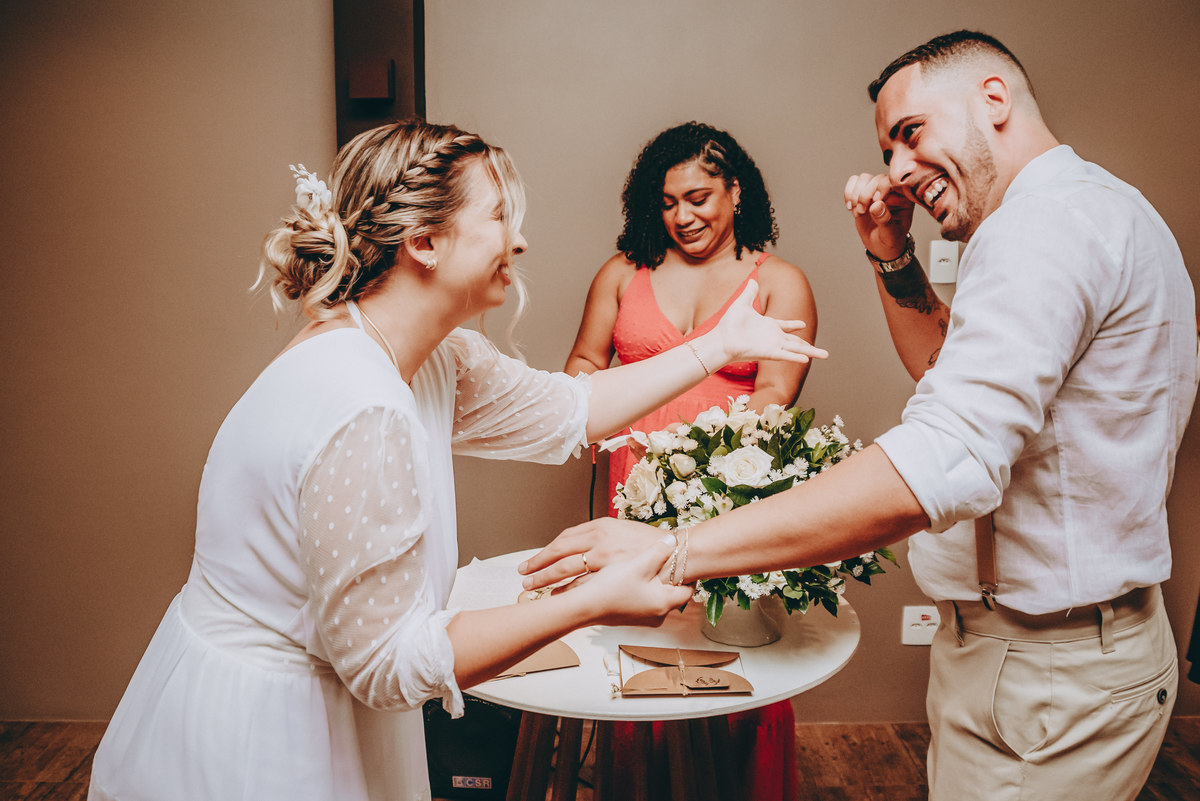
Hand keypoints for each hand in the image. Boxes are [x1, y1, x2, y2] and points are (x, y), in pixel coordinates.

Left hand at [520, 517, 665, 590]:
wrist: (677, 554)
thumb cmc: (650, 541)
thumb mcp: (621, 528)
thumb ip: (599, 534)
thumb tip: (578, 543)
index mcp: (601, 528)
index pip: (565, 540)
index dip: (546, 552)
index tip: (532, 561)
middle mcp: (600, 544)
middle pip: (561, 556)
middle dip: (539, 567)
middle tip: (523, 576)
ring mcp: (607, 563)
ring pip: (570, 572)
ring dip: (548, 580)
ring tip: (533, 587)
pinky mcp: (614, 579)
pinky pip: (586, 586)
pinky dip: (568, 592)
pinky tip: (558, 596)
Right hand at [570, 540, 694, 626]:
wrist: (582, 607)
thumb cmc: (610, 589)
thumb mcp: (638, 565)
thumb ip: (658, 552)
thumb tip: (674, 541)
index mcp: (664, 603)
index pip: (688, 590)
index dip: (687, 573)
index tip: (684, 560)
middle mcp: (657, 615)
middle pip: (672, 592)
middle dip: (668, 576)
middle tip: (665, 559)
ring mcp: (643, 618)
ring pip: (656, 596)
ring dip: (652, 582)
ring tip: (645, 566)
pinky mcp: (630, 616)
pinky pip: (642, 600)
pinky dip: (640, 589)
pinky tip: (629, 577)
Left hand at [711, 280, 827, 364]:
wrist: (720, 340)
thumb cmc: (728, 325)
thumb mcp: (741, 304)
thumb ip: (750, 293)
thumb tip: (753, 280)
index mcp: (768, 325)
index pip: (785, 326)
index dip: (794, 325)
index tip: (803, 325)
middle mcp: (773, 337)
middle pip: (796, 341)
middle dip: (809, 346)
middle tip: (825, 352)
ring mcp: (772, 345)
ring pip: (796, 349)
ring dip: (810, 352)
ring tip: (825, 355)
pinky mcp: (768, 352)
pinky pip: (785, 355)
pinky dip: (795, 357)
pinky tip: (806, 359)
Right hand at [844, 173, 914, 260]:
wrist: (879, 245)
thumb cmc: (890, 240)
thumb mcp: (890, 234)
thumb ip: (885, 220)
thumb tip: (877, 205)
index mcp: (904, 197)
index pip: (894, 182)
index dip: (882, 188)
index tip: (875, 202)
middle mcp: (891, 190)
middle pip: (876, 179)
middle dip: (865, 195)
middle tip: (862, 212)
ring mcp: (876, 190)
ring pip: (864, 179)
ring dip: (856, 194)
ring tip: (858, 211)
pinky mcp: (864, 192)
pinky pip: (854, 182)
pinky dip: (849, 193)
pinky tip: (851, 207)